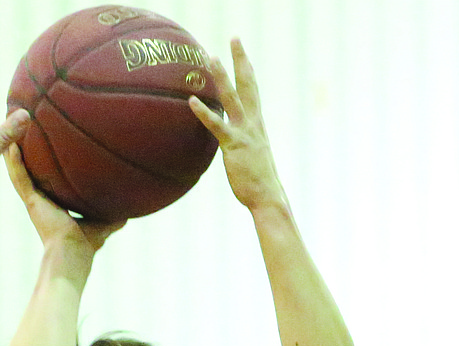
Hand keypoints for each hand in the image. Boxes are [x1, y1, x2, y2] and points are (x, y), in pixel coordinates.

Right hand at [4, 143, 125, 254]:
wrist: (73, 255)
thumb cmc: (86, 245)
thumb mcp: (103, 221)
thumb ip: (113, 211)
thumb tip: (130, 207)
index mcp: (53, 205)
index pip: (47, 179)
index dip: (44, 164)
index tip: (43, 144)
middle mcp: (40, 201)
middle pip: (30, 171)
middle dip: (24, 152)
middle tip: (18, 131)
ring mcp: (34, 200)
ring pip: (20, 171)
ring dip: (13, 152)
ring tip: (8, 129)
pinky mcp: (31, 201)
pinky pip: (20, 177)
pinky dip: (14, 162)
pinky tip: (9, 144)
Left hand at [188, 38, 288, 212]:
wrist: (267, 196)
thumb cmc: (257, 182)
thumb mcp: (250, 158)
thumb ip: (240, 146)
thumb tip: (232, 145)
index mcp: (257, 124)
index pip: (252, 89)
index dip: (247, 68)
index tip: (241, 51)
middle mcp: (253, 123)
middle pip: (247, 84)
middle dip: (241, 59)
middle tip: (234, 37)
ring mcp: (244, 132)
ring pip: (232, 98)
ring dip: (222, 76)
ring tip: (211, 57)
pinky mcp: (233, 145)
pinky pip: (217, 125)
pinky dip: (204, 112)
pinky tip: (191, 101)